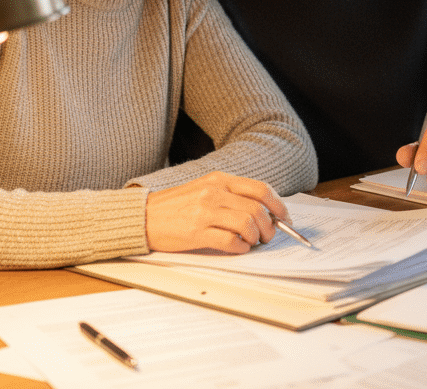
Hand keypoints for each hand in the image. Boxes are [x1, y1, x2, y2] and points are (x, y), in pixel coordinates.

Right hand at [142, 172, 289, 253]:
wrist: (142, 216)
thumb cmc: (175, 206)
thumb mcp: (204, 189)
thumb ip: (230, 195)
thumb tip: (263, 211)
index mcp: (219, 180)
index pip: (260, 190)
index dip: (278, 206)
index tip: (284, 218)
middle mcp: (214, 192)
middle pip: (257, 209)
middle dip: (270, 226)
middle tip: (268, 236)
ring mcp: (205, 211)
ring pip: (247, 224)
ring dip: (256, 237)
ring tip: (251, 242)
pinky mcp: (196, 232)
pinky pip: (230, 241)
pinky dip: (240, 247)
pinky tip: (238, 248)